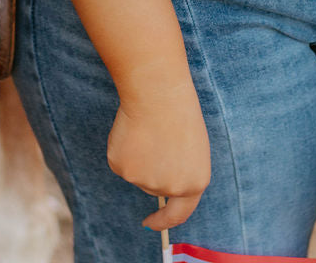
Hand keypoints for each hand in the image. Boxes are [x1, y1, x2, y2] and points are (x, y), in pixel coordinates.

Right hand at [106, 80, 210, 230]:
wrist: (158, 93)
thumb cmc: (180, 111)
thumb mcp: (193, 147)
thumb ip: (182, 171)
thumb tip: (162, 182)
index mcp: (194, 184)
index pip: (178, 215)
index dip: (163, 221)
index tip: (151, 222)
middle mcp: (169, 189)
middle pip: (154, 187)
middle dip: (153, 167)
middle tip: (155, 137)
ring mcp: (144, 181)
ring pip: (136, 173)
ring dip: (139, 155)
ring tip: (148, 129)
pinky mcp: (122, 168)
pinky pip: (121, 162)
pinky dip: (123, 147)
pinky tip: (132, 129)